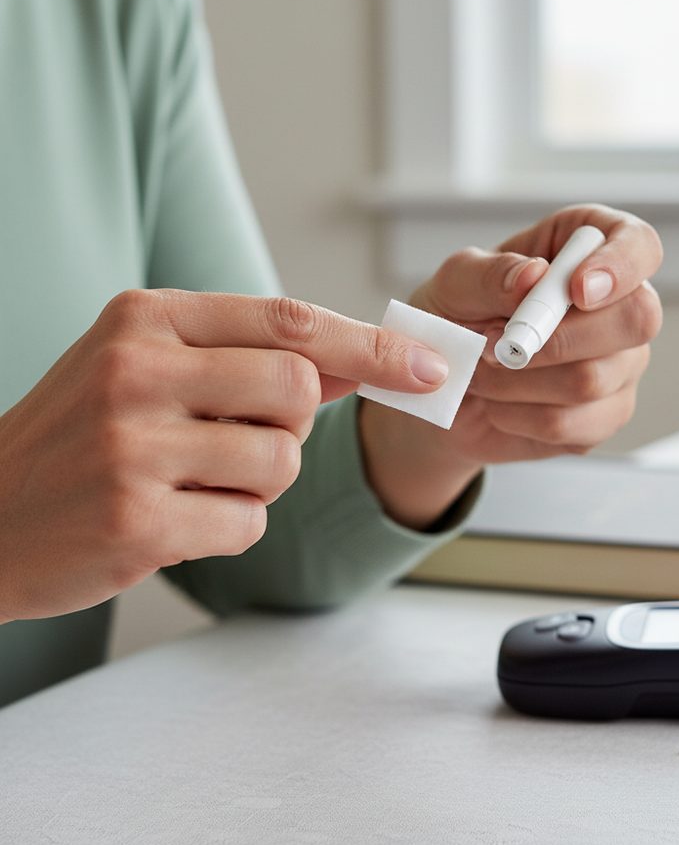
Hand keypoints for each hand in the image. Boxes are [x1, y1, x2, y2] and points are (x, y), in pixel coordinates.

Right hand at [0, 289, 447, 621]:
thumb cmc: (82, 436)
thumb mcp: (148, 367)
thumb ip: (246, 357)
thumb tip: (351, 364)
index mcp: (147, 318)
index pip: (290, 321)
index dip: (371, 346)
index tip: (429, 368)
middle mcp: (136, 369)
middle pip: (296, 390)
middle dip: (290, 427)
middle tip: (236, 440)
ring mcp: (131, 446)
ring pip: (280, 462)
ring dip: (256, 482)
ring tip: (190, 480)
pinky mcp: (134, 518)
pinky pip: (248, 522)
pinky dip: (228, 526)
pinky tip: (171, 518)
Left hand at [359, 204, 662, 525]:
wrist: (440, 387)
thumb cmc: (455, 319)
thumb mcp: (453, 284)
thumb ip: (488, 274)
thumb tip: (532, 277)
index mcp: (586, 249)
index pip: (640, 245)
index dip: (621, 265)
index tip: (578, 290)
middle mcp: (618, 305)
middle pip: (638, 318)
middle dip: (560, 338)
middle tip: (499, 342)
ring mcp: (620, 364)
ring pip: (593, 379)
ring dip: (518, 380)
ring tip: (484, 371)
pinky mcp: (603, 416)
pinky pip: (571, 424)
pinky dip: (518, 416)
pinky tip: (499, 403)